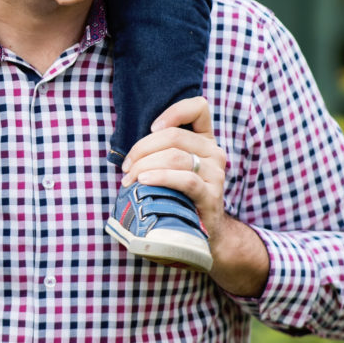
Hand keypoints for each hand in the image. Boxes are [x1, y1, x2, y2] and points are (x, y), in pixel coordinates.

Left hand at [121, 97, 267, 295]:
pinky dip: (159, 178)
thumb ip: (159, 151)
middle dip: (142, 148)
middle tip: (126, 168)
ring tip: (130, 180)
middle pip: (174, 135)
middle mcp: (214, 153)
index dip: (173, 111)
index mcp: (204, 141)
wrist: (202, 234)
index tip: (151, 127)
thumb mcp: (171, 169)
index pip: (198, 108)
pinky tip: (143, 183)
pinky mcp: (211, 196)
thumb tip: (127, 150)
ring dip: (144, 166)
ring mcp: (216, 174)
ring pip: (176, 156)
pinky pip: (185, 180)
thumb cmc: (177, 197)